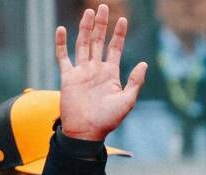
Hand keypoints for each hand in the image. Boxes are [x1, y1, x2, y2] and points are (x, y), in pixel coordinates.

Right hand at [54, 4, 146, 140]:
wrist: (86, 131)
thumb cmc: (108, 120)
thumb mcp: (127, 101)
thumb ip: (135, 82)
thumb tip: (144, 64)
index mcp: (111, 74)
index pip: (115, 48)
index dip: (119, 34)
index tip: (122, 19)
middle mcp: (96, 69)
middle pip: (98, 41)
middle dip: (101, 25)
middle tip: (103, 7)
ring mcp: (81, 71)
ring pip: (83, 44)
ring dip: (86, 28)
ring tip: (89, 12)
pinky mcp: (67, 76)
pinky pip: (63, 56)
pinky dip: (61, 43)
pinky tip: (61, 29)